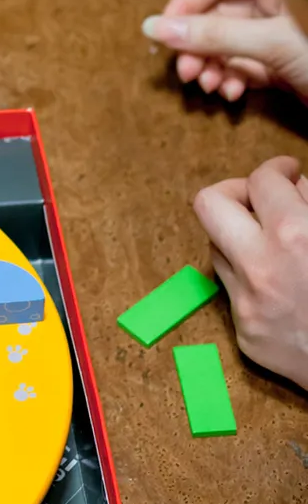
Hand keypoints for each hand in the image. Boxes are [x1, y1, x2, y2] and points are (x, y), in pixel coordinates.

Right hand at [142, 0, 307, 101]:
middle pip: (214, 13)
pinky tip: (231, 94)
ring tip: (206, 87)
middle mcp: (270, 7)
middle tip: (185, 72)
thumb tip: (155, 27)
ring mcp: (271, 37)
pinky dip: (228, 78)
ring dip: (207, 65)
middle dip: (195, 43)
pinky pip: (238, 64)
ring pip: (221, 42)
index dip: (188, 0)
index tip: (166, 30)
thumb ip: (216, 35)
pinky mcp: (274, 64)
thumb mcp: (270, 45)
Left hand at [194, 156, 307, 389]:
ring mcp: (246, 304)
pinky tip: (281, 283)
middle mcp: (259, 268)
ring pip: (215, 247)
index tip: (287, 172)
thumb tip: (295, 186)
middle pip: (208, 204)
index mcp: (293, 236)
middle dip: (234, 191)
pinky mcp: (245, 334)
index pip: (261, 179)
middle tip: (261, 198)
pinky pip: (232, 290)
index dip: (276, 168)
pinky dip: (250, 277)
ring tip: (272, 241)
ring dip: (238, 235)